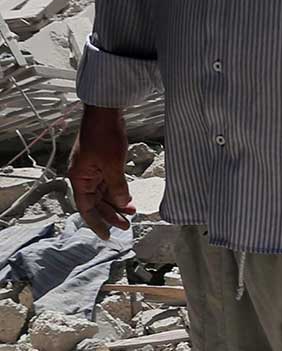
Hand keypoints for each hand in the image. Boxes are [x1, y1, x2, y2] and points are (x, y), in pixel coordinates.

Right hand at [69, 105, 134, 238]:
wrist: (105, 114)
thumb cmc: (104, 137)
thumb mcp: (113, 165)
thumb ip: (117, 186)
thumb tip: (123, 204)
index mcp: (79, 178)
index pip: (86, 208)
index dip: (97, 223)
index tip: (108, 236)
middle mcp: (83, 176)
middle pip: (96, 203)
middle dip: (111, 215)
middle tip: (128, 226)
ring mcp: (92, 170)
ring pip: (103, 194)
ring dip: (116, 204)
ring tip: (132, 213)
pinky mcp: (101, 164)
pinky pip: (108, 183)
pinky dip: (118, 192)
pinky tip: (129, 199)